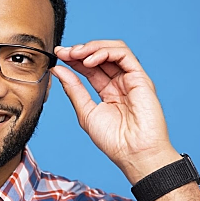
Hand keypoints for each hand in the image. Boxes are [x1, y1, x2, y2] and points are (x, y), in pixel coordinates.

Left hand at [52, 40, 180, 182]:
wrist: (133, 152)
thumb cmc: (114, 140)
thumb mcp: (86, 112)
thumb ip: (74, 89)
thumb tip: (58, 70)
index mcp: (108, 92)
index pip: (90, 68)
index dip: (74, 59)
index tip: (58, 55)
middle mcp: (121, 83)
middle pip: (100, 56)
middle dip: (80, 50)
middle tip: (63, 52)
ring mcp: (131, 79)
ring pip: (113, 50)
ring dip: (92, 48)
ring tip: (75, 54)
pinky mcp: (141, 78)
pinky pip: (124, 55)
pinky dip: (105, 52)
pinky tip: (89, 60)